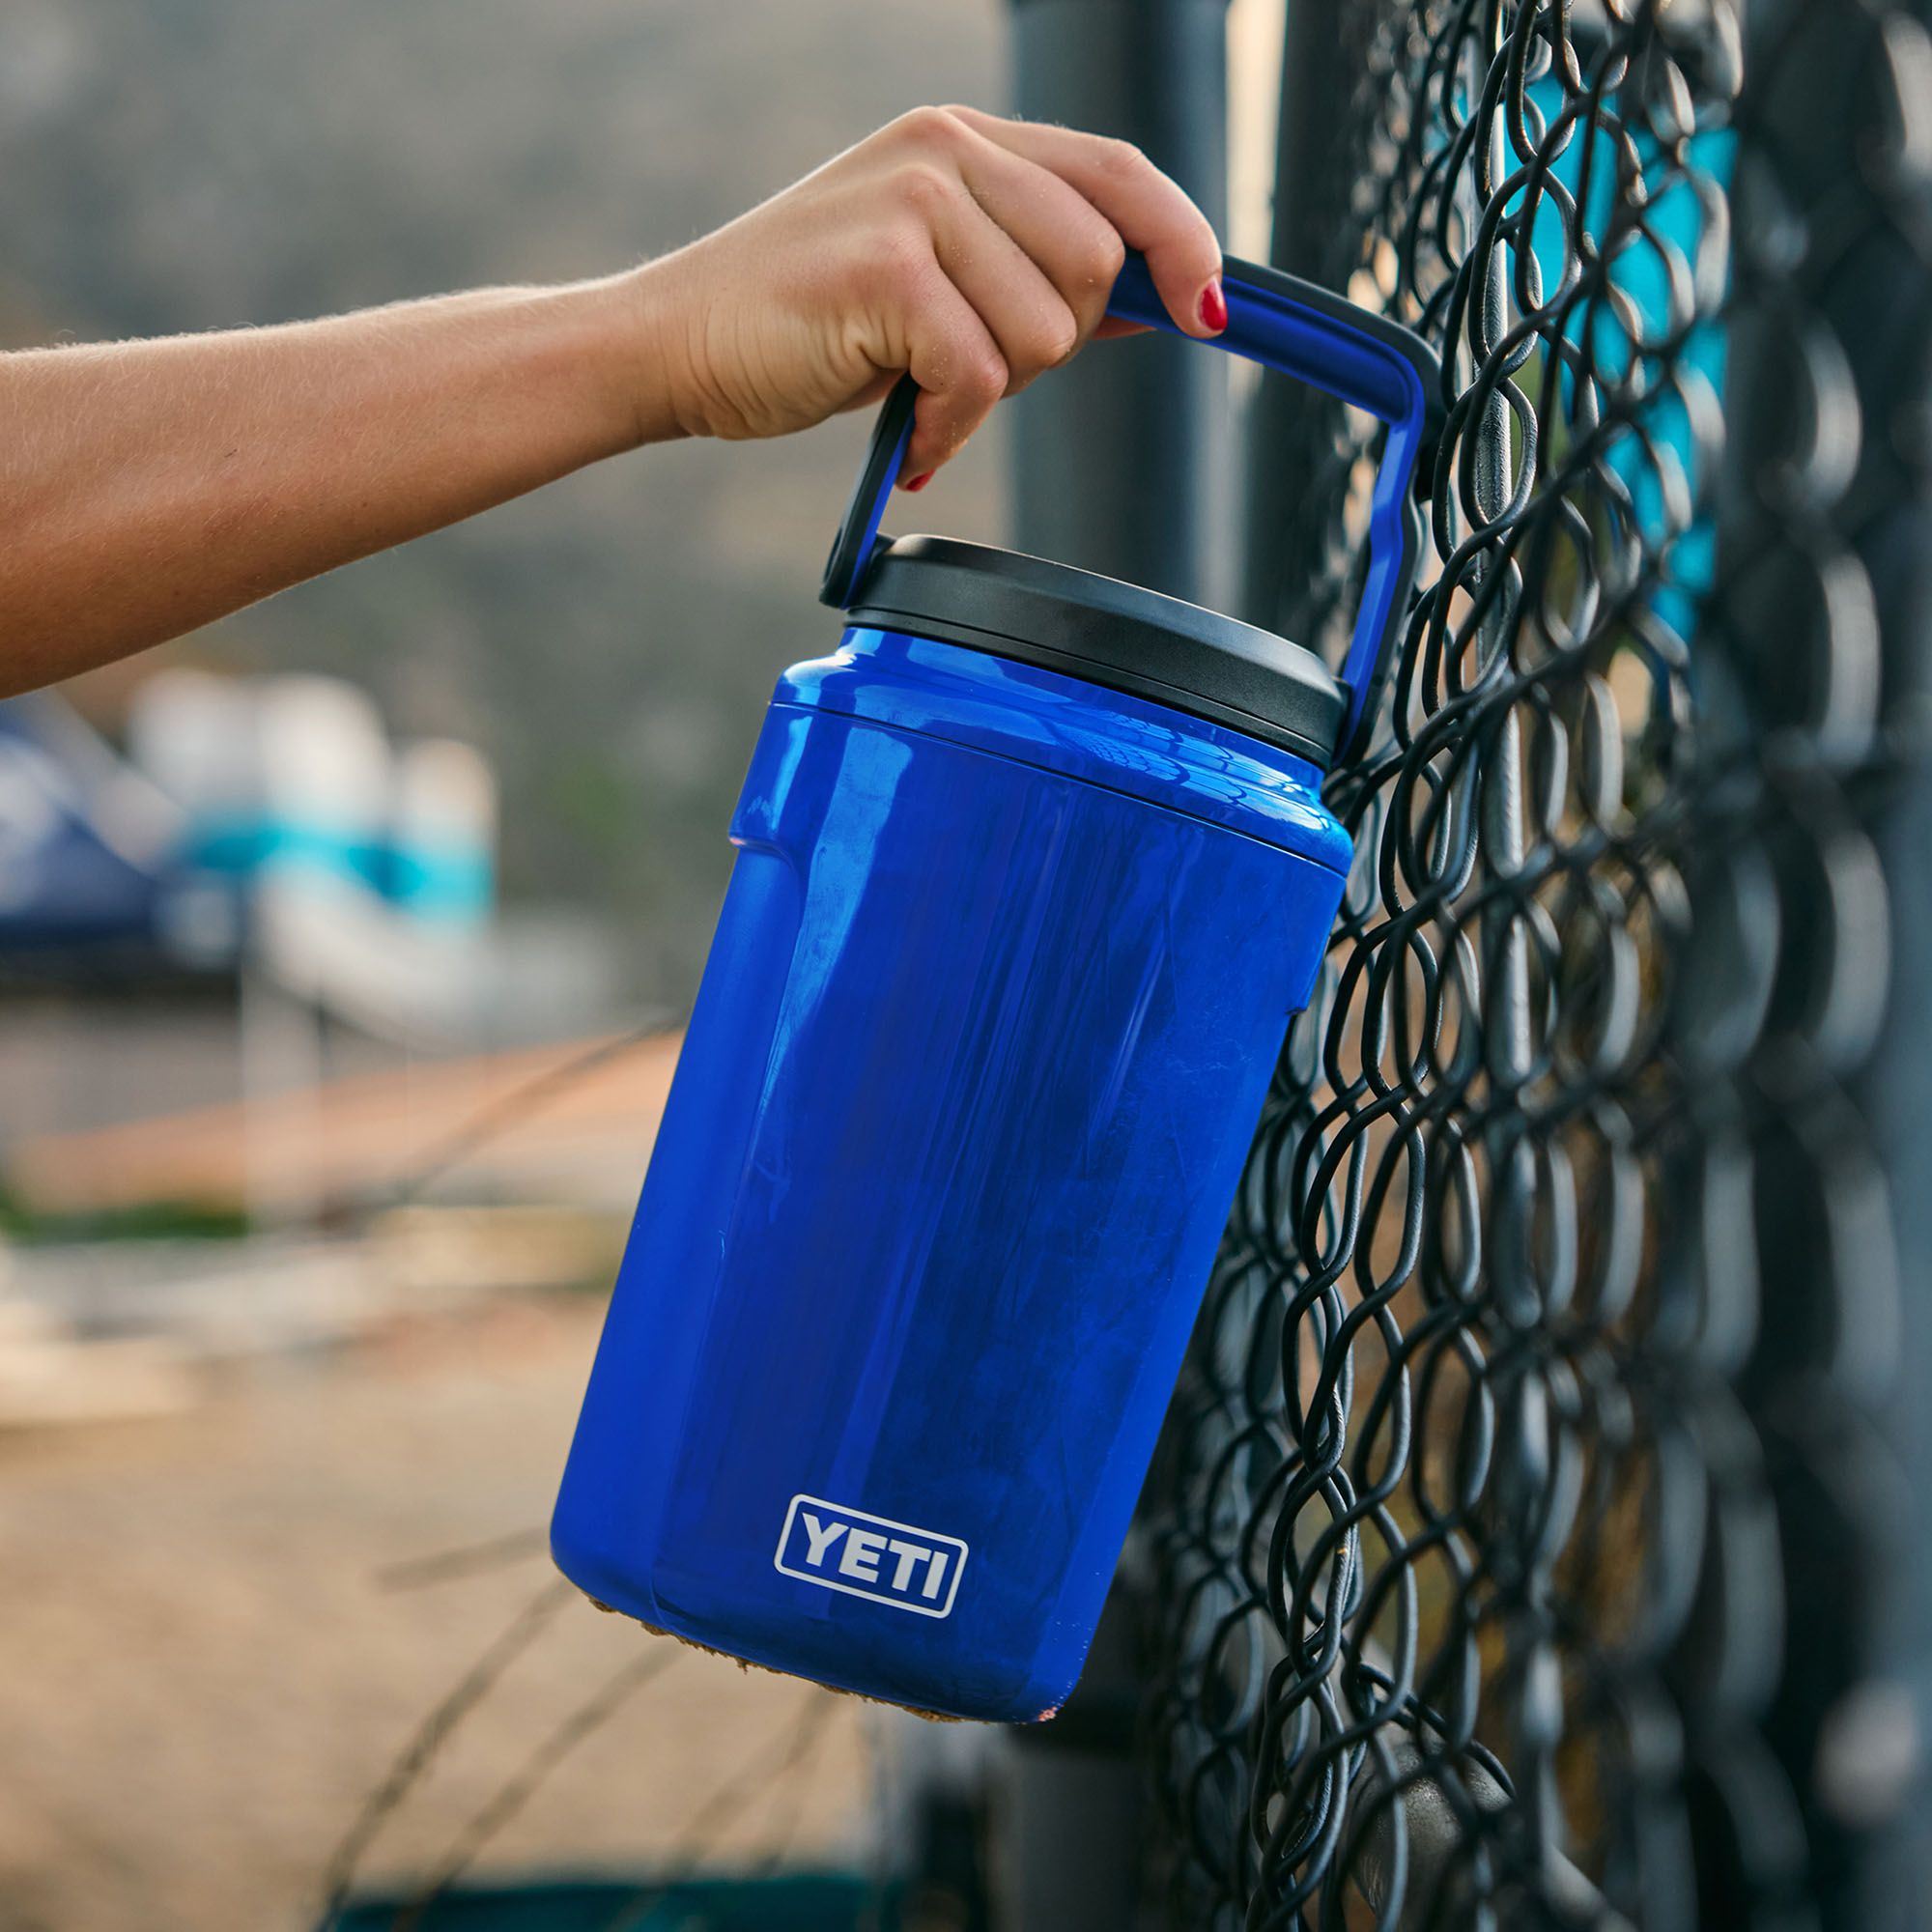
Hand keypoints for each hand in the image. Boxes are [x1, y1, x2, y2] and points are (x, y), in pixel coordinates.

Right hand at [632, 105, 1224, 484]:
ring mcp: (914, 204)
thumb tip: (1160, 301)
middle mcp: (945, 151)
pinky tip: (907, 432)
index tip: (1209, 310)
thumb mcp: (936, 278)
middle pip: (1092, 264)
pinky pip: (980, 376)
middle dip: (1050, 346)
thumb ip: (1036, 274)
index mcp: (964, 140)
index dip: (1181, 240)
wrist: (679, 344)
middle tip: (969, 372)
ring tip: (918, 393)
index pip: (1118, 171)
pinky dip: (951, 427)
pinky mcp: (886, 271)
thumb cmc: (808, 323)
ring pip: (1043, 329)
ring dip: (992, 393)